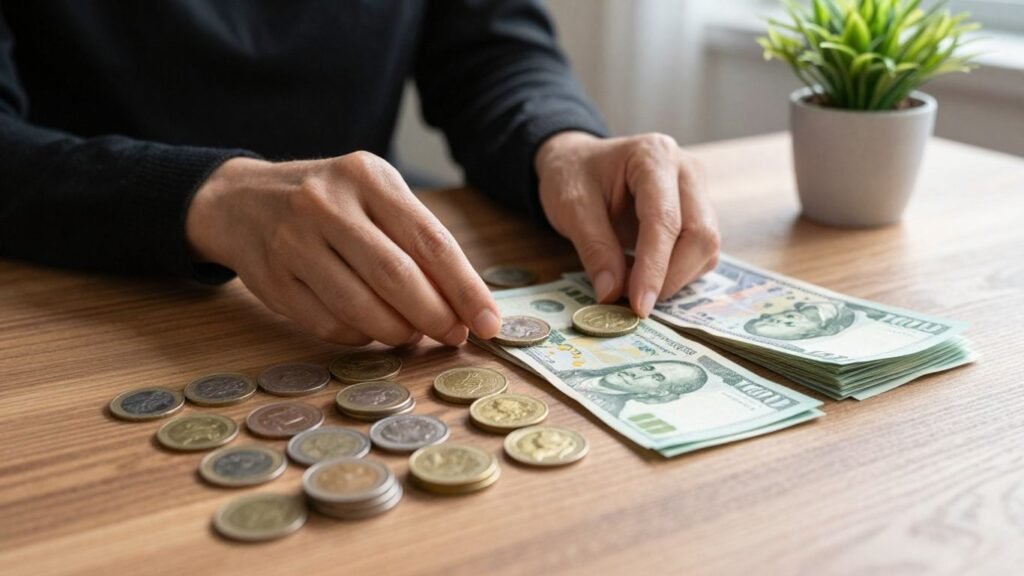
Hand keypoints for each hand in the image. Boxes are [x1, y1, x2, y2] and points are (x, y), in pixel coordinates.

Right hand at [185, 153, 500, 346]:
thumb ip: (416, 241)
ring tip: (412, 334)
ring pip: (362, 308)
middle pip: (398, 277)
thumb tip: (464, 305)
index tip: (490, 322)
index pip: (431, 241)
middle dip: (436, 317)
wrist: (241, 201)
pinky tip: (371, 330)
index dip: (465, 289)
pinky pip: (329, 324)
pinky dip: (361, 337)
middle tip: (453, 335)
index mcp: (367, 177)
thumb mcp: (373, 197)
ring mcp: (294, 242)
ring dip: (398, 332)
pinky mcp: (273, 278)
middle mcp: (328, 204)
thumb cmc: (329, 203)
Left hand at [535, 131, 719, 316]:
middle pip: (700, 235)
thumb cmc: (573, 175)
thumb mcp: (571, 206)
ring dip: (674, 278)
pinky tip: (643, 274)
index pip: (665, 220)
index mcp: (654, 156)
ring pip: (706, 249)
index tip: (639, 306)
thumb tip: (612, 294)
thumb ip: (594, 248)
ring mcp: (698, 191)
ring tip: (630, 283)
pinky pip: (700, 254)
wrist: (579, 161)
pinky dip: (676, 274)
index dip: (654, 268)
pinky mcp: (698, 214)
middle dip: (670, 277)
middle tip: (632, 301)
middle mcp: (686, 171)